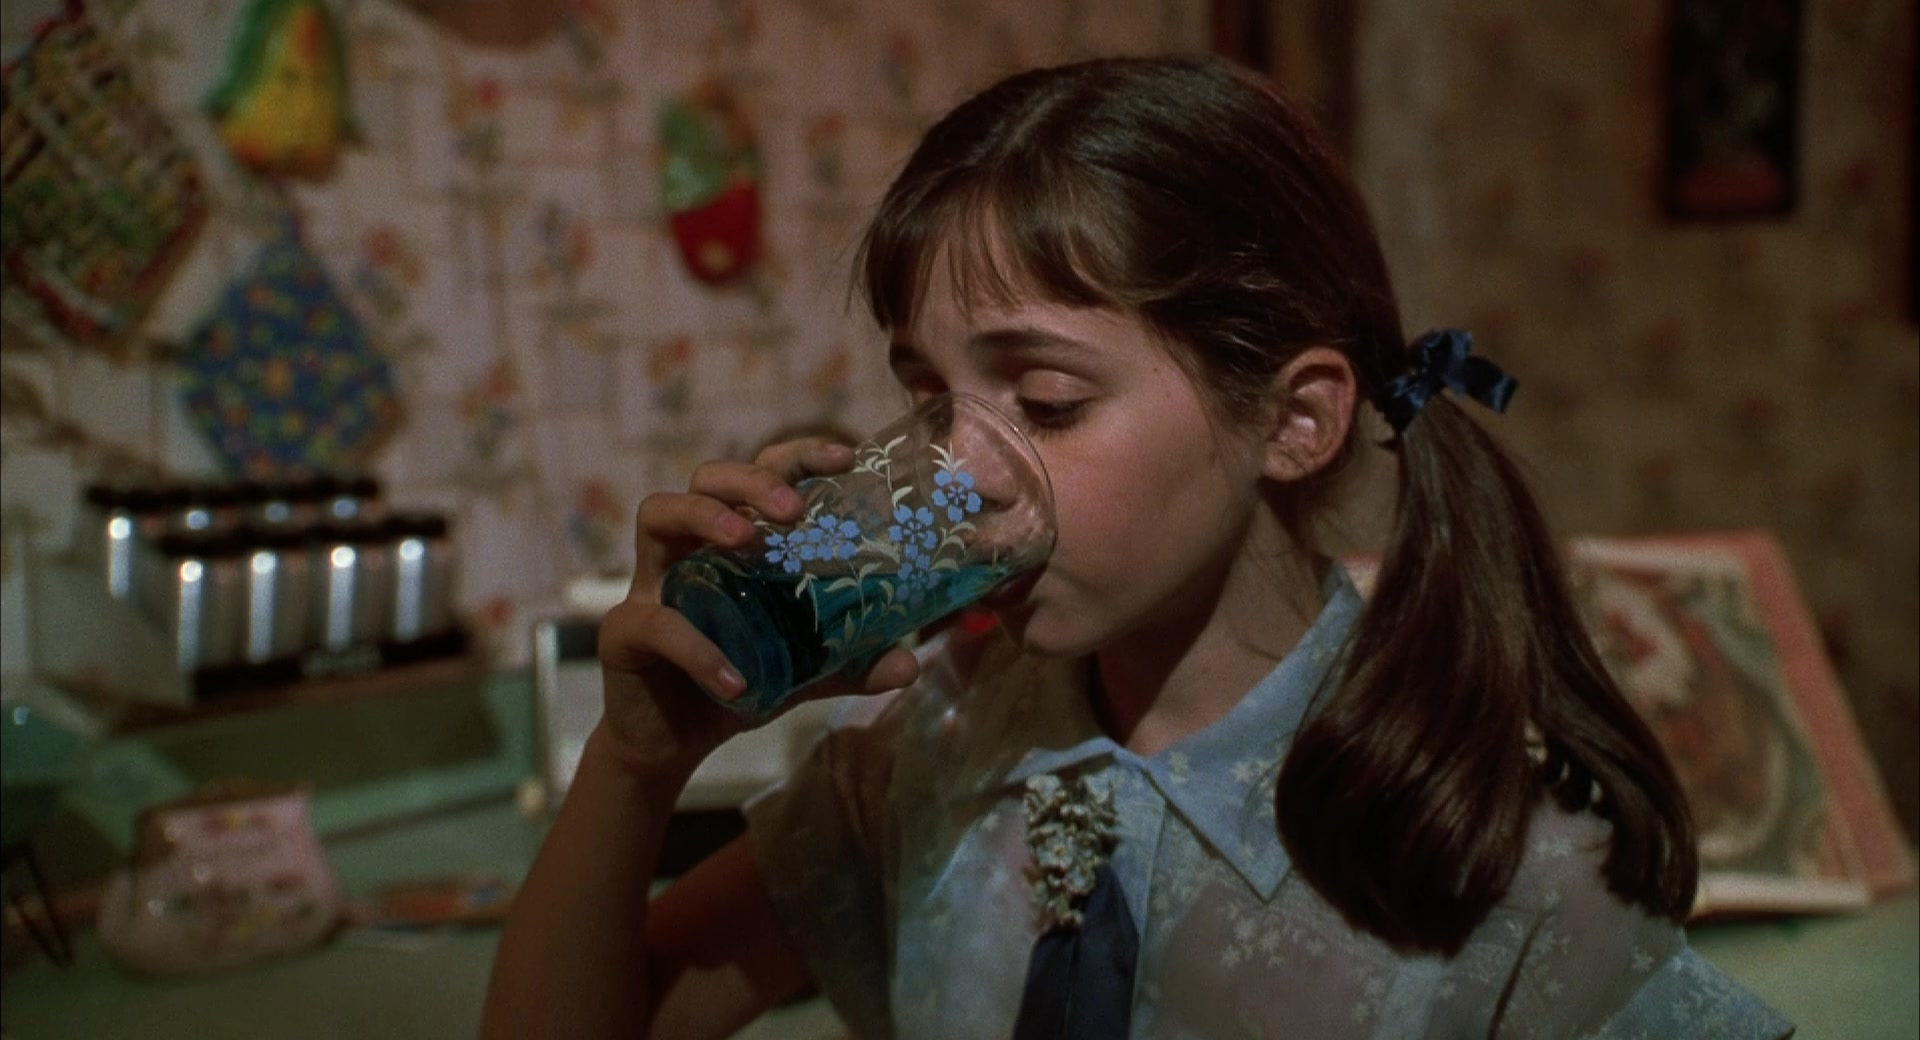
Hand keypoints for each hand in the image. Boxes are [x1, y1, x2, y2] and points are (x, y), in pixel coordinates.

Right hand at [594, 436, 922, 774]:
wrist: (668, 746)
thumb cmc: (735, 684)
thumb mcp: (803, 672)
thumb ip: (851, 664)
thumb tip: (911, 664)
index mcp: (733, 544)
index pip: (760, 474)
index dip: (799, 457)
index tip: (846, 457)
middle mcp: (689, 548)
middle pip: (707, 477)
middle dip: (751, 480)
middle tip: (792, 510)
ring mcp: (649, 583)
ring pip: (657, 513)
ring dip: (704, 516)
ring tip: (745, 541)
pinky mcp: (623, 631)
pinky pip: (658, 625)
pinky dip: (698, 649)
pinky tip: (735, 679)